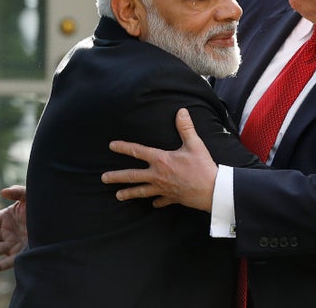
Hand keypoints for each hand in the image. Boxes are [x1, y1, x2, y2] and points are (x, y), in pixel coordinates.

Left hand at [102, 108, 217, 211]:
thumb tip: (181, 111)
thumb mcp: (195, 144)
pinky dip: (156, 202)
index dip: (124, 148)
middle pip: (133, 176)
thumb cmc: (202, 167)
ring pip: (142, 191)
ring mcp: (163, 188)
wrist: (211, 190)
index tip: (112, 146)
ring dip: (129, 193)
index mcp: (161, 160)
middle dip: (117, 177)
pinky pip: (161, 200)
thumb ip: (185, 128)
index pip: (138, 152)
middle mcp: (158, 175)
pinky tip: (152, 204)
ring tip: (118, 196)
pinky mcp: (172, 198)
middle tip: (104, 178)